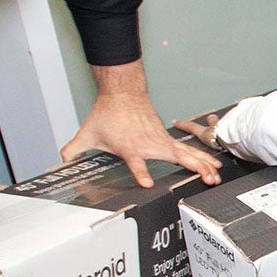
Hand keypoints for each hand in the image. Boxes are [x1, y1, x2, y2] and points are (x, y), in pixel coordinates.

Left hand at [64, 65, 220, 186]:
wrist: (123, 92)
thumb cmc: (107, 114)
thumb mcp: (87, 134)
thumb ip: (73, 150)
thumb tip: (60, 162)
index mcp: (130, 146)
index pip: (136, 162)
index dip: (141, 172)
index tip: (148, 183)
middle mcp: (150, 144)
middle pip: (175, 158)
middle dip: (192, 168)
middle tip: (207, 179)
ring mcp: (162, 141)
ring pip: (187, 154)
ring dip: (203, 165)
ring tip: (216, 176)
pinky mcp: (168, 138)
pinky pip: (188, 150)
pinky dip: (202, 157)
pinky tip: (214, 164)